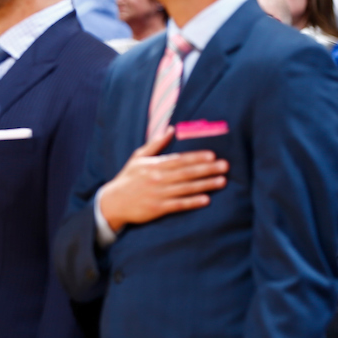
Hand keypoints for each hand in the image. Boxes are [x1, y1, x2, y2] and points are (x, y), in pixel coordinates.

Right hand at [96, 127, 227, 233]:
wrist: (113, 202)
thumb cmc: (127, 178)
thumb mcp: (138, 158)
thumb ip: (156, 144)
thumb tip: (170, 129)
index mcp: (153, 165)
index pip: (179, 160)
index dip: (196, 157)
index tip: (212, 155)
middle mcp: (157, 179)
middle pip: (186, 173)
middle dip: (207, 169)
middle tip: (224, 166)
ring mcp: (158, 194)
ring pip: (185, 188)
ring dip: (205, 184)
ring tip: (222, 181)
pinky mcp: (157, 208)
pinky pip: (178, 204)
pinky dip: (192, 202)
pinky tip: (206, 199)